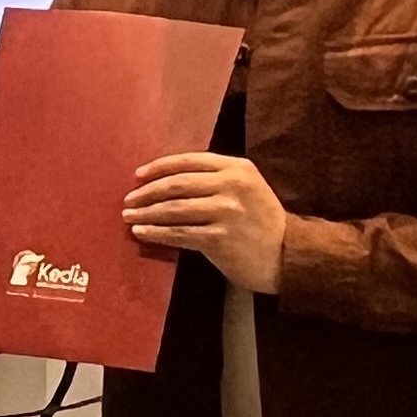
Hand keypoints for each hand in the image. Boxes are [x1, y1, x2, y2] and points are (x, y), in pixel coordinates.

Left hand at [124, 152, 289, 291]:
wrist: (287, 255)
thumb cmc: (262, 222)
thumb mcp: (248, 188)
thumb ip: (217, 178)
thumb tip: (169, 180)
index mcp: (237, 168)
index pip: (189, 161)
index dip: (159, 167)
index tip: (138, 175)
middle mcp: (231, 185)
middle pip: (177, 184)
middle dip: (147, 192)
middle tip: (128, 200)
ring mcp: (225, 212)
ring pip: (174, 209)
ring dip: (146, 213)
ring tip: (128, 217)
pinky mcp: (219, 238)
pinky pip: (178, 233)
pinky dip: (156, 233)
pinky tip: (141, 233)